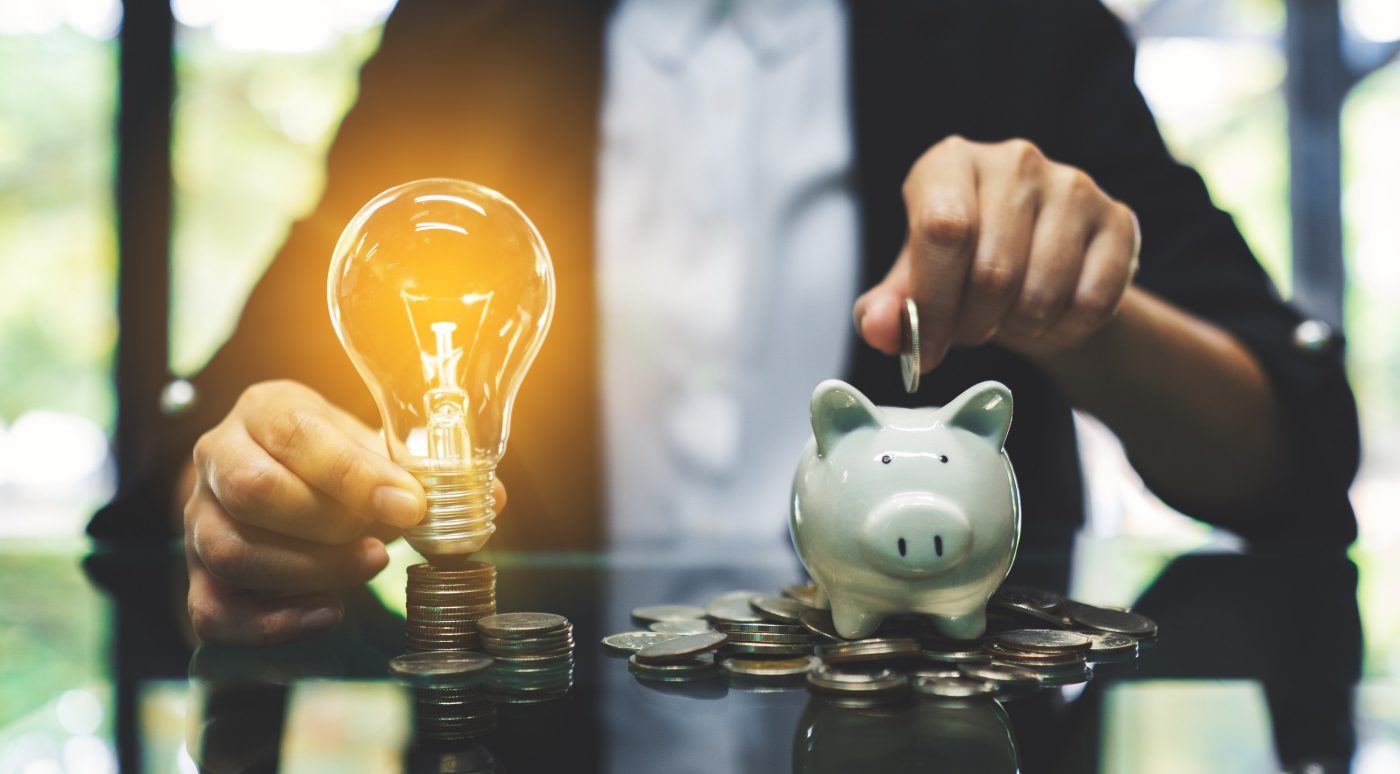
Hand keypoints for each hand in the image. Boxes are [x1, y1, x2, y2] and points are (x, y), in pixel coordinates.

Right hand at [183, 380, 505, 643]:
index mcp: (266, 409)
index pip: (297, 433)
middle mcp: (219, 456)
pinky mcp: (195, 573)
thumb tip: (488, 499)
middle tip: (384, 545)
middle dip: (330, 526)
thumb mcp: (370, 445)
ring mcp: (198, 517)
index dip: (355, 475)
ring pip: (232, 550)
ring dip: (308, 570)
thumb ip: (420, 468)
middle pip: (256, 492)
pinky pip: (213, 608)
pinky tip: (326, 612)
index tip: (411, 504)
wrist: (269, 472)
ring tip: (366, 568)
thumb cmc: (328, 457)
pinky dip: (272, 621)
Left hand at [854, 136, 1139, 369]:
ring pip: (1042, 292)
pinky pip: (1092, 301)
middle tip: (970, 332)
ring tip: (1008, 319)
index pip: (942, 231)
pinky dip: (1066, 330)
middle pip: (993, 271)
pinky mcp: (1118, 219)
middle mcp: (1013, 160)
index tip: (928, 348)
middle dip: (974, 324)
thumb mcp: (912, 286)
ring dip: (1020, 329)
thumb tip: (878, 328)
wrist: (1035, 267)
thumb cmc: (961, 270)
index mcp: (948, 162)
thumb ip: (884, 309)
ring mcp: (1072, 185)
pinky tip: (1051, 317)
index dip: (933, 304)